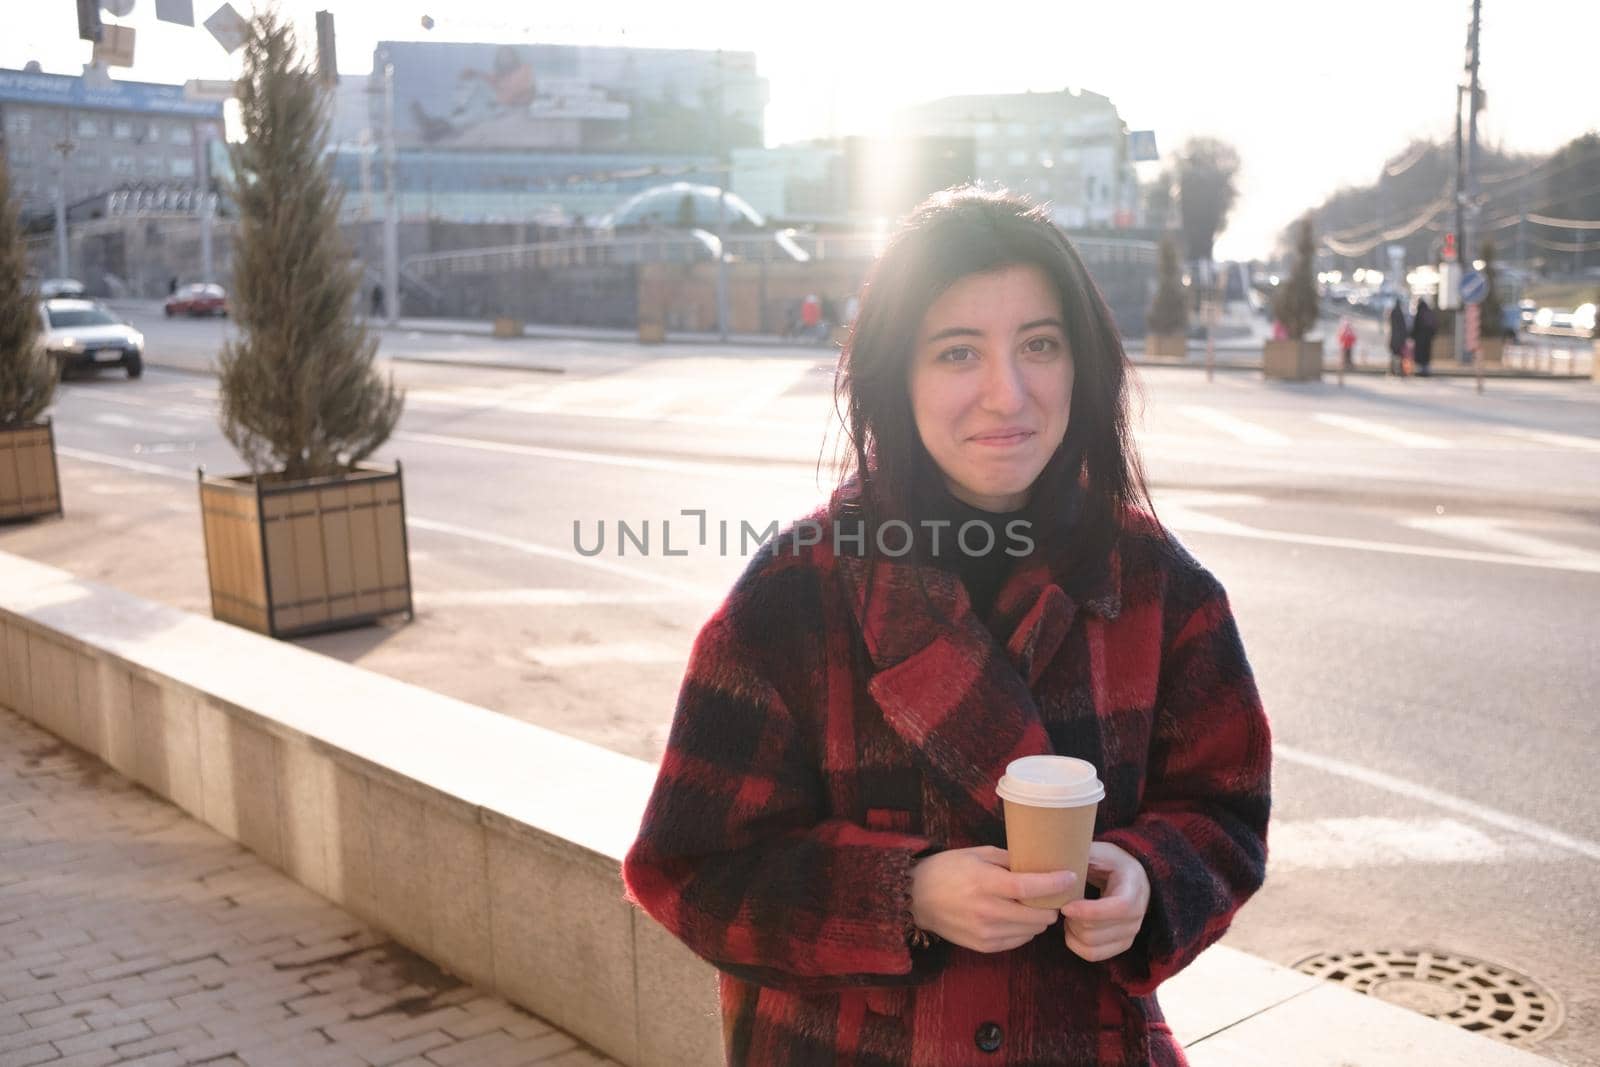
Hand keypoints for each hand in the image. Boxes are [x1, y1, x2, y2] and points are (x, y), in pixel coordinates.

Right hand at [909, 846, 1070, 953]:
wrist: (917, 899)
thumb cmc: (948, 869)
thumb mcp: (977, 854)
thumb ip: (1010, 860)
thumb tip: (1041, 863)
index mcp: (984, 882)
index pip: (1028, 887)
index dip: (1054, 884)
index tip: (1070, 877)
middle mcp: (986, 911)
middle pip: (1037, 915)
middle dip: (1051, 905)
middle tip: (1053, 894)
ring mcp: (985, 932)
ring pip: (1032, 931)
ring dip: (1039, 919)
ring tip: (1034, 905)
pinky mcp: (984, 946)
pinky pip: (1019, 941)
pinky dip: (1025, 930)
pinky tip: (1017, 917)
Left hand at [1060, 842, 1149, 961]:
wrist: (1130, 876)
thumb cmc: (1110, 862)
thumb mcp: (1099, 851)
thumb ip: (1081, 854)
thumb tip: (1056, 853)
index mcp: (1134, 886)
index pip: (1119, 908)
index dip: (1089, 911)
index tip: (1065, 906)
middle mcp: (1138, 913)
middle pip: (1098, 932)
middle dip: (1072, 921)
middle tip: (1062, 905)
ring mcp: (1132, 932)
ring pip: (1092, 946)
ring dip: (1072, 932)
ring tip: (1067, 915)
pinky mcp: (1122, 944)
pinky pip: (1093, 955)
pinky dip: (1075, 944)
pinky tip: (1072, 927)